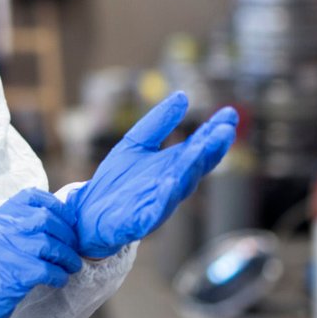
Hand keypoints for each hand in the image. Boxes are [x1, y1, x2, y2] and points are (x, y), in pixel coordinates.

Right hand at [0, 189, 83, 317]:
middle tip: (74, 248)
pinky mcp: (15, 273)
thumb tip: (61, 219)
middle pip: (46, 219)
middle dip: (67, 234)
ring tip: (71, 265)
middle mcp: (2, 228)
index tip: (69, 220)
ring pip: (50, 245)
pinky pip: (48, 269)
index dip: (57, 206)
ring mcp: (7, 249)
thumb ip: (21, 222)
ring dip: (67, 257)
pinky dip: (59, 275)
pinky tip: (59, 279)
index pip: (33, 197)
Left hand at [71, 92, 237, 258]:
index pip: (199, 149)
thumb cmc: (116, 181)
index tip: (229, 114)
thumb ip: (158, 123)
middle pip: (194, 167)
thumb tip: (182, 96)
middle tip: (224, 131)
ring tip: (200, 149)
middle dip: (209, 149)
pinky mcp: (138, 221)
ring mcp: (156, 204)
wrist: (88, 213)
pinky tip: (170, 182)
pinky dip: (163, 199)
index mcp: (173, 167)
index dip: (214, 132)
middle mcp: (170, 186)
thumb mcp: (136, 143)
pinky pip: (154, 211)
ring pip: (178, 187)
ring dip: (190, 169)